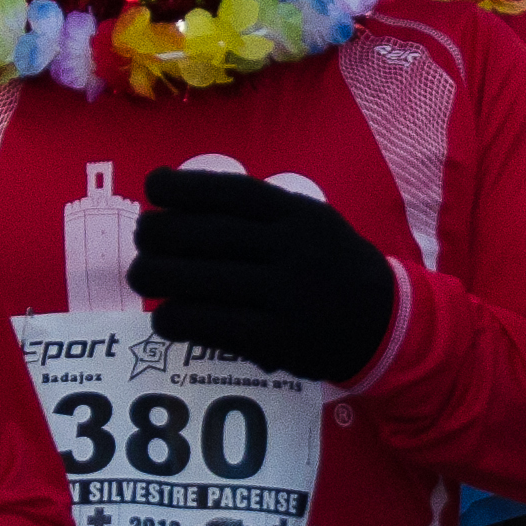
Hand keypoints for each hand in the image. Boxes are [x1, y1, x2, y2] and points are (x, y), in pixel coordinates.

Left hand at [125, 166, 396, 384]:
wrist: (384, 322)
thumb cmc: (332, 265)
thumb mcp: (312, 221)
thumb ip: (261, 212)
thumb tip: (183, 201)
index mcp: (298, 213)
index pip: (230, 192)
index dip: (184, 187)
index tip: (151, 186)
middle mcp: (292, 248)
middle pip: (208, 235)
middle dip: (161, 233)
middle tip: (142, 238)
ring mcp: (287, 295)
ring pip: (204, 281)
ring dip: (160, 276)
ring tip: (140, 275)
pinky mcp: (280, 339)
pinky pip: (215, 326)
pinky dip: (179, 319)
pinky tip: (163, 318)